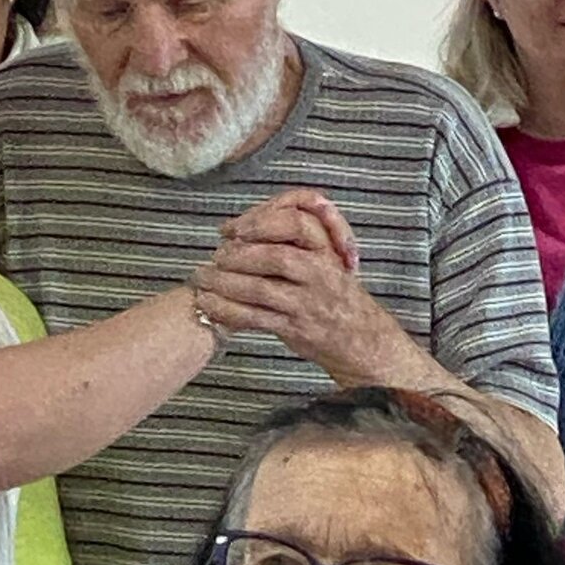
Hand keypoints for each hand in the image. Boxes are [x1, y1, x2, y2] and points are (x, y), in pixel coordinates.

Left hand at [195, 195, 416, 384]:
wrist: (362, 340)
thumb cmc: (337, 298)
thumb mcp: (329, 263)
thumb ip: (297, 245)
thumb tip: (248, 231)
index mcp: (326, 252)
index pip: (296, 225)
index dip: (260, 223)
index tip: (232, 228)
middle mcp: (319, 275)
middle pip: (274, 257)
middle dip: (239, 255)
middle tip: (215, 256)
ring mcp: (307, 304)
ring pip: (260, 289)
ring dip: (226, 283)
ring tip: (202, 280)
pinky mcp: (294, 328)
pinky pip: (255, 318)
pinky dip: (228, 310)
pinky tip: (208, 305)